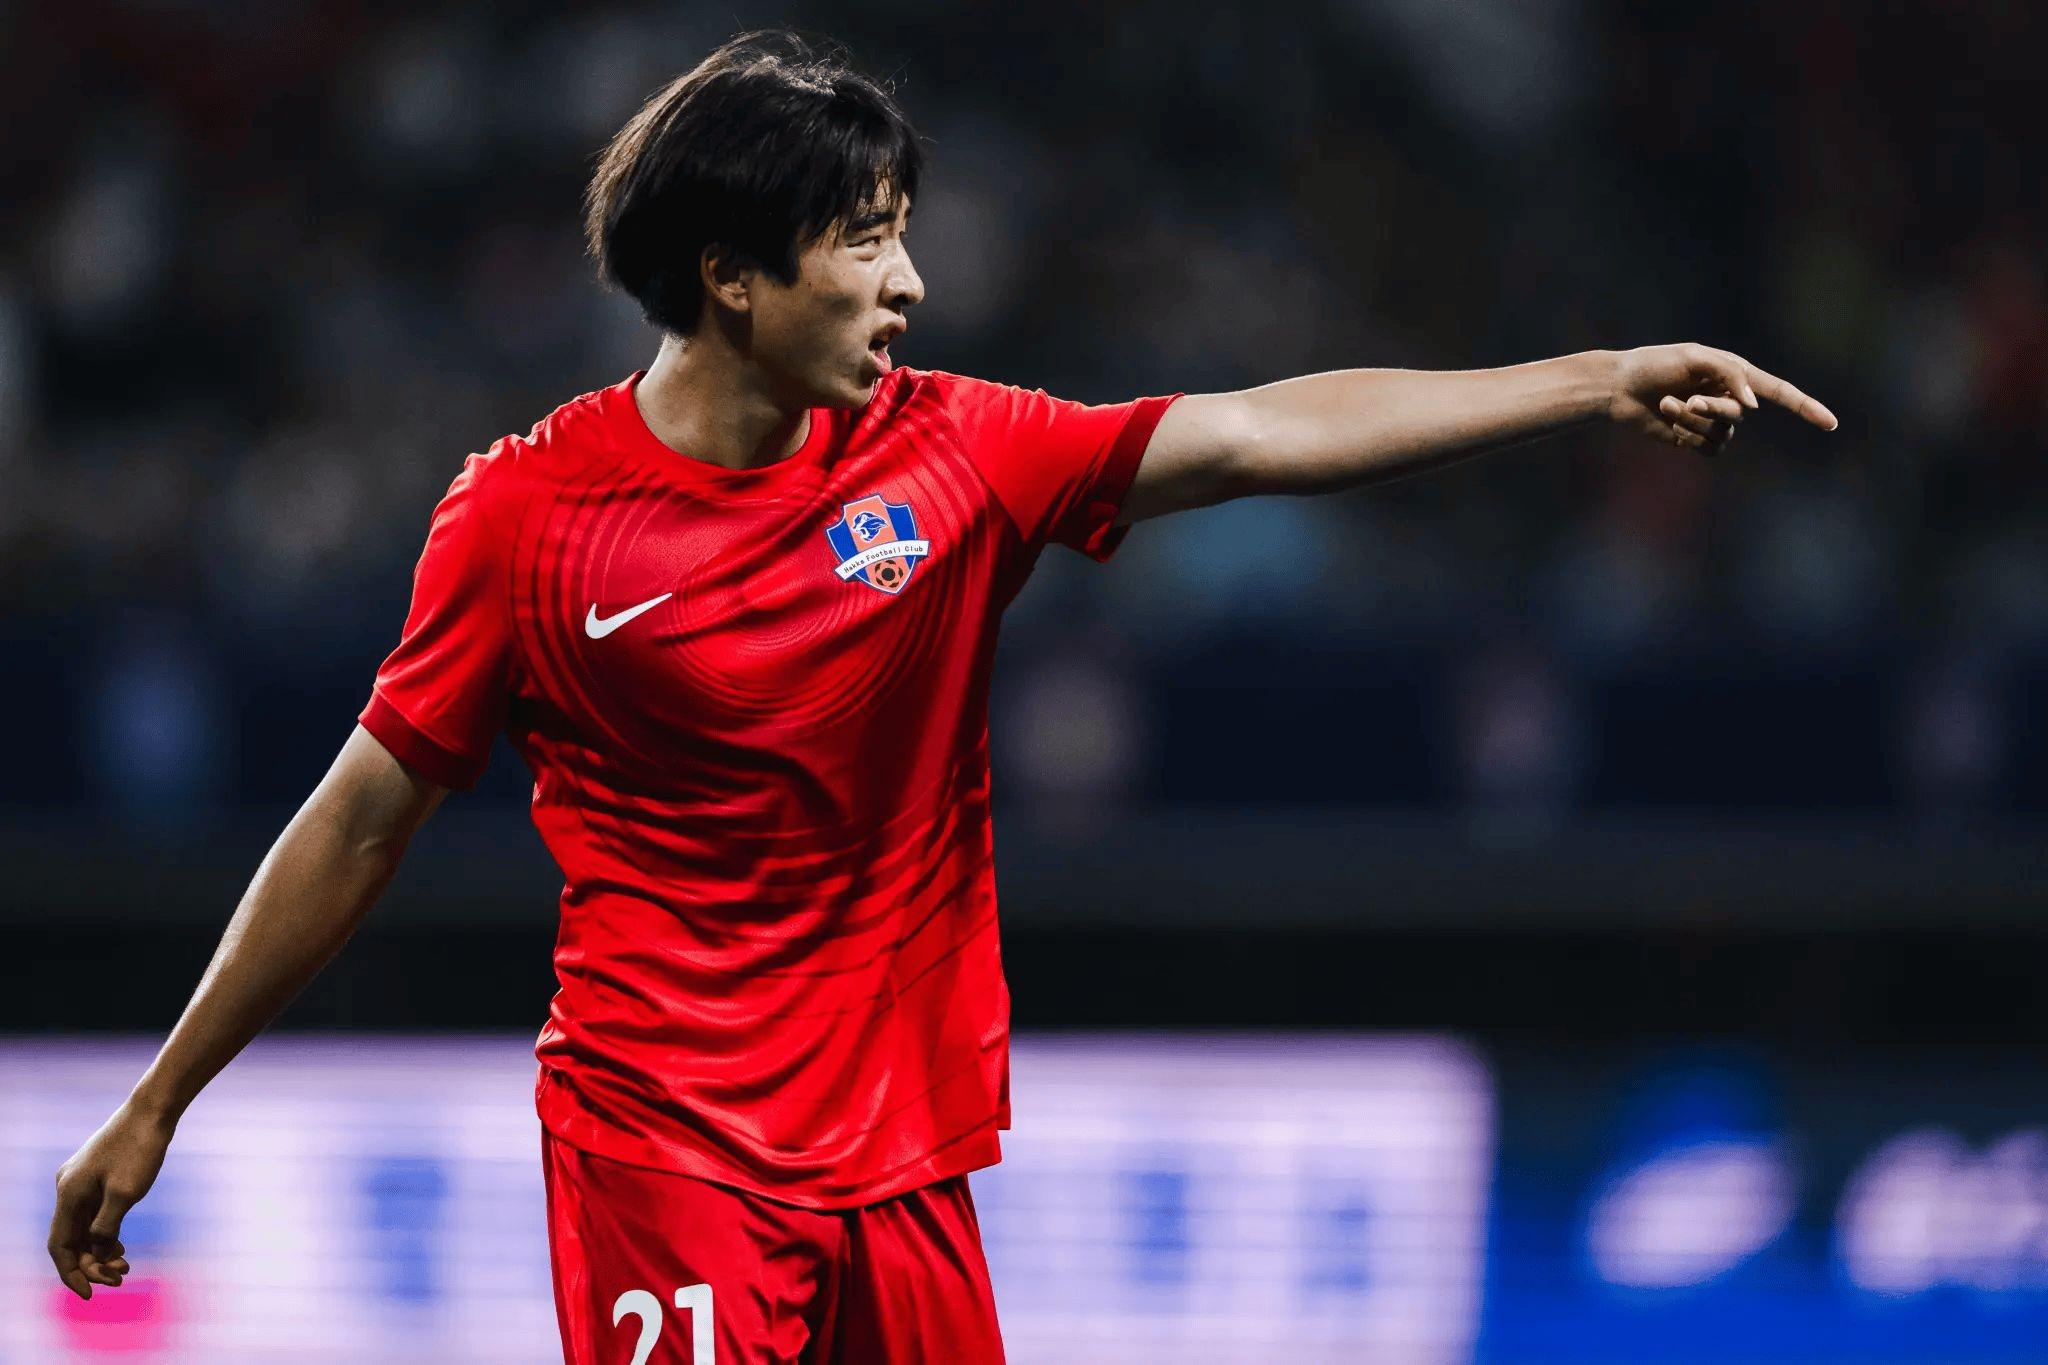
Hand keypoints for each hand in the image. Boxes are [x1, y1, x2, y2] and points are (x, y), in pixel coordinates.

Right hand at [49, 1102, 174, 1298]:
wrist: (152, 1110)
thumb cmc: (141, 1148)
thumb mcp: (126, 1193)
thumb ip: (106, 1226)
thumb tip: (96, 1252)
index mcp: (69, 1195)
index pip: (60, 1247)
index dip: (71, 1274)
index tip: (90, 1294)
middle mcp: (67, 1189)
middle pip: (71, 1240)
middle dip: (92, 1264)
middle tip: (122, 1276)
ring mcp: (80, 1182)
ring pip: (82, 1228)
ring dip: (99, 1250)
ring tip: (125, 1264)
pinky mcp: (95, 1177)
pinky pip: (91, 1214)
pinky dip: (103, 1232)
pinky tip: (120, 1245)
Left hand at [1609, 342, 1837, 453]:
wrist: (1619, 387)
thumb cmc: (1654, 365)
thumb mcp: (1693, 358)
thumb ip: (1730, 374)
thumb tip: (1755, 405)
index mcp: (1735, 373)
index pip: (1780, 392)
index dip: (1806, 408)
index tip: (1832, 424)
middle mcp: (1730, 398)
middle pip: (1739, 415)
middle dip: (1711, 409)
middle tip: (1684, 398)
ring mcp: (1714, 421)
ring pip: (1722, 433)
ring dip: (1691, 421)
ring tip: (1667, 404)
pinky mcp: (1696, 439)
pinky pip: (1707, 448)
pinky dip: (1687, 436)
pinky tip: (1668, 421)